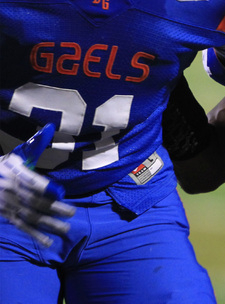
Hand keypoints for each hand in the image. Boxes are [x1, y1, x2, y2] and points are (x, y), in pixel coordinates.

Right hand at [0, 124, 75, 246]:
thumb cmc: (2, 166)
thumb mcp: (17, 155)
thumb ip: (35, 144)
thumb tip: (50, 127)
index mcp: (16, 174)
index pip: (32, 182)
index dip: (45, 188)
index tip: (60, 192)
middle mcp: (12, 191)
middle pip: (34, 201)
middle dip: (53, 208)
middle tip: (72, 213)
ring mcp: (8, 205)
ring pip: (30, 216)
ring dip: (48, 224)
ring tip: (65, 229)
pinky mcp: (6, 216)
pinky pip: (21, 226)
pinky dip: (35, 235)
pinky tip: (48, 242)